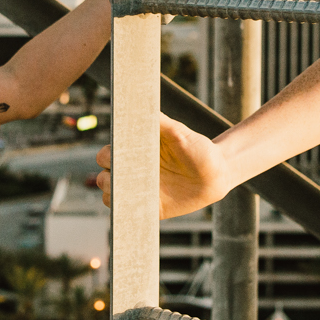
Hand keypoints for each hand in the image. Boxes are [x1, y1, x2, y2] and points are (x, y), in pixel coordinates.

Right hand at [95, 116, 237, 218]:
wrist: (215, 174)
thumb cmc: (197, 149)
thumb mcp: (179, 132)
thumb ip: (159, 121)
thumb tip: (140, 107)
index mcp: (134, 151)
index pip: (107, 153)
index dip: (108, 155)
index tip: (117, 155)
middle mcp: (133, 170)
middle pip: (104, 175)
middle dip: (109, 175)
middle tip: (125, 174)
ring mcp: (139, 190)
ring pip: (110, 195)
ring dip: (114, 194)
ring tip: (129, 191)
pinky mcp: (150, 208)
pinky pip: (129, 212)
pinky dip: (126, 210)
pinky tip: (135, 205)